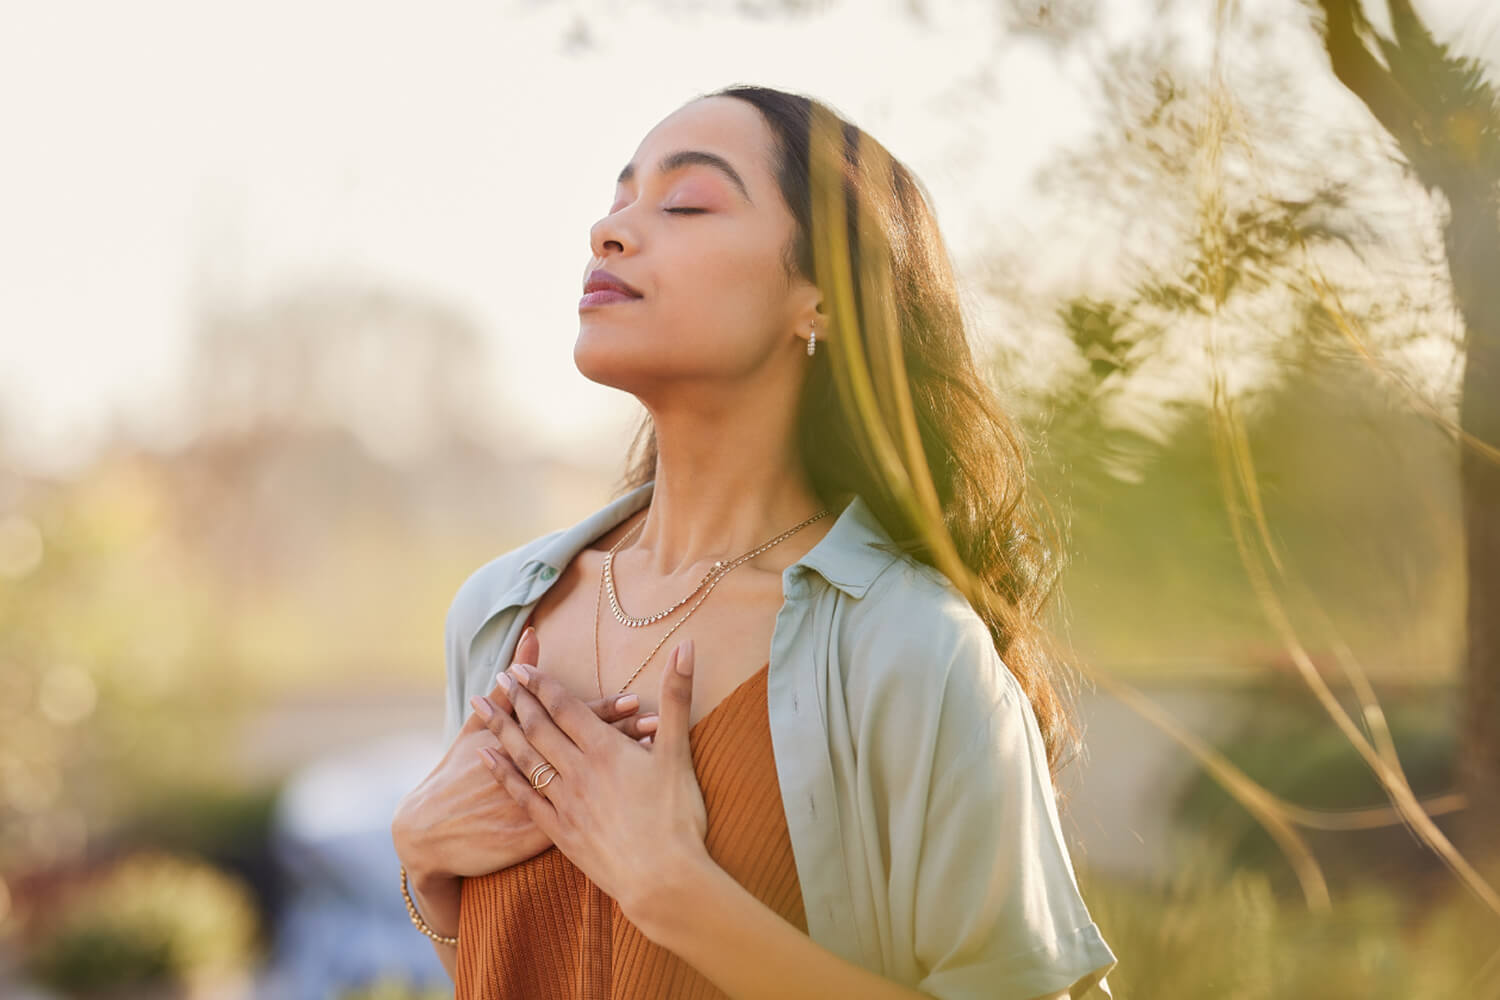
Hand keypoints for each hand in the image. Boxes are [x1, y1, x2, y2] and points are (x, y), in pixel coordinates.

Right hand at [391, 626, 658, 883]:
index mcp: (523, 745)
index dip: (603, 712)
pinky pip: (581, 823)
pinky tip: (636, 805)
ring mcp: (540, 808)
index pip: (570, 723)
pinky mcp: (539, 839)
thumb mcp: (477, 730)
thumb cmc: (455, 776)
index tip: (633, 698)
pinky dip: (607, 810)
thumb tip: (531, 636)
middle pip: (586, 753)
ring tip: (656, 756)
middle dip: (623, 738)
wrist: (430, 833)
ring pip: (591, 786)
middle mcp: (536, 774)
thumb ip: (509, 687)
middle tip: (658, 722)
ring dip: (624, 771)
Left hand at [476, 636, 712, 931]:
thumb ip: (677, 696)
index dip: (543, 685)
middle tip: (498, 678)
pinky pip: (522, 796)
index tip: (521, 667)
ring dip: (502, 729)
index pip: (566, 708)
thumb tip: (686, 645)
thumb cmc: (677, 817)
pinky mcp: (560, 833)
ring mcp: (565, 803)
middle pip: (540, 729)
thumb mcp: (679, 752)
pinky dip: (502, 774)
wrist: (663, 881)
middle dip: (518, 700)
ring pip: (525, 758)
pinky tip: (486, 759)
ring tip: (481, 707)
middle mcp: (578, 771)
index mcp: (605, 750)